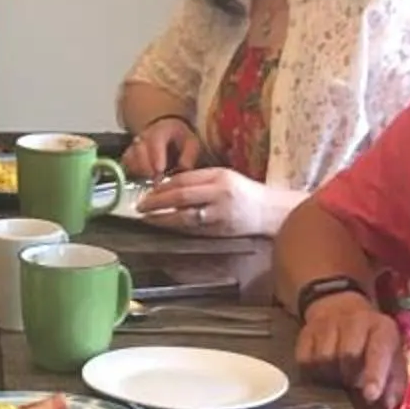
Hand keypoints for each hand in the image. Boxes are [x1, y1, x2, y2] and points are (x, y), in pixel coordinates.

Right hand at [123, 116, 206, 179]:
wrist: (167, 130)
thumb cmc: (180, 139)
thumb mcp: (191, 143)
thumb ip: (189, 156)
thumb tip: (183, 169)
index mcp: (160, 131)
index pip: (155, 142)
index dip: (156, 156)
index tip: (160, 170)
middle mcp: (143, 136)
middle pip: (138, 151)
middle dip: (147, 168)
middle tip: (157, 181)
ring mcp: (134, 145)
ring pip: (130, 158)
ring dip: (139, 172)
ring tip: (151, 181)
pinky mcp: (129, 154)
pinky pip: (126, 164)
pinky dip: (133, 173)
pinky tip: (143, 179)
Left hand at [137, 166, 269, 237]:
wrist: (269, 212)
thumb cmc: (244, 191)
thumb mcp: (223, 176)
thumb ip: (198, 178)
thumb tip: (168, 185)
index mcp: (219, 178)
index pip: (184, 180)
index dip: (162, 186)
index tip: (147, 191)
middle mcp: (219, 195)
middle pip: (181, 198)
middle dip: (157, 202)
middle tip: (140, 207)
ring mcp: (220, 216)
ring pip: (185, 218)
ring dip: (163, 219)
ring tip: (148, 219)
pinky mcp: (220, 232)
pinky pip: (194, 230)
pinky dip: (177, 228)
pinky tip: (166, 227)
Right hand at [293, 288, 401, 404]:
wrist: (342, 308)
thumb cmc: (372, 342)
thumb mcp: (391, 356)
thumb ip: (393, 383)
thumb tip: (387, 407)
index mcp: (382, 329)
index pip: (378, 351)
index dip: (375, 374)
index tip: (370, 395)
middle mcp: (355, 320)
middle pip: (347, 355)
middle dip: (349, 377)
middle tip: (350, 384)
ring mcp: (328, 323)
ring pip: (323, 357)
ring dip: (329, 375)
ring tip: (336, 377)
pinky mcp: (307, 330)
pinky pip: (304, 359)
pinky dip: (311, 371)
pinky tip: (321, 371)